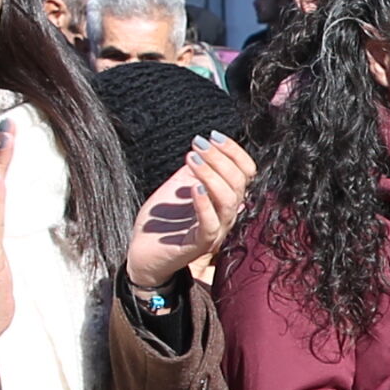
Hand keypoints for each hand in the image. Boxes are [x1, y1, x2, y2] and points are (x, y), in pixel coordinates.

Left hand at [125, 133, 255, 296]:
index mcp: (225, 201)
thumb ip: (195, 171)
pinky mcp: (198, 246)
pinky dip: (204, 203)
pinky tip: (193, 187)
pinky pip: (210, 224)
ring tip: (191, 158)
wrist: (142, 254)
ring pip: (228, 201)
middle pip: (239, 183)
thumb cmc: (162, 223)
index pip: (247, 173)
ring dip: (211, 174)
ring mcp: (215, 232)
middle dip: (219, 158)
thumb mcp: (179, 188)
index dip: (234, 152)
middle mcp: (226, 217)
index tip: (212, 136)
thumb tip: (205, 146)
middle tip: (197, 144)